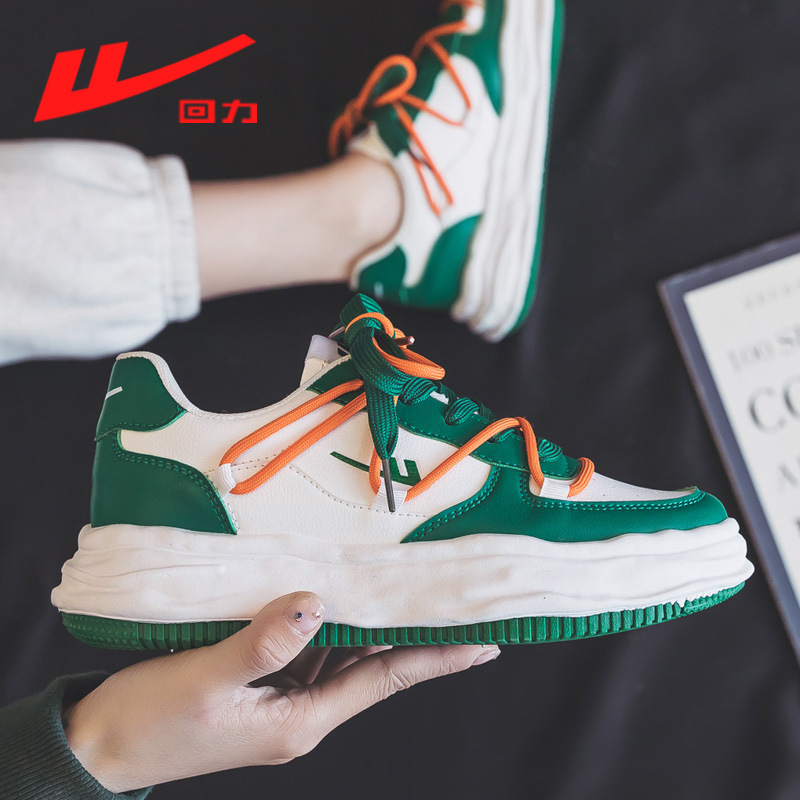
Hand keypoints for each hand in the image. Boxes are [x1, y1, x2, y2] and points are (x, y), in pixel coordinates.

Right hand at [63, 593, 499, 791]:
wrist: (100, 746)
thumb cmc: (149, 721)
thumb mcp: (205, 681)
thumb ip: (262, 643)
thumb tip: (315, 603)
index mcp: (301, 721)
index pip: (385, 679)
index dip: (437, 658)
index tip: (484, 640)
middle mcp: (303, 712)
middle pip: (373, 666)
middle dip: (415, 636)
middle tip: (453, 600)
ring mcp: (283, 699)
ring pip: (343, 655)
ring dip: (373, 624)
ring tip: (407, 589)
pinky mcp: (262, 683)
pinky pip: (310, 649)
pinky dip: (330, 623)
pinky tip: (337, 595)